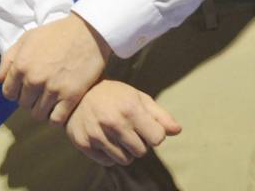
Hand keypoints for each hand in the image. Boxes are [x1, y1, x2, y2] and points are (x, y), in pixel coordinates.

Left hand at [0, 14, 110, 123]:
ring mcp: (52, 90)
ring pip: (38, 114)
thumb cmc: (55, 34)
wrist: (86, 33)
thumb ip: (9, 59)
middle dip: (29, 99)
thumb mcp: (27, 39)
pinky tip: (59, 107)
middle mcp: (34, 80)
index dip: (15, 91)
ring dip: (42, 108)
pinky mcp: (70, 98)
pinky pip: (56, 120)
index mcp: (21, 65)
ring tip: (49, 99)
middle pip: (23, 104)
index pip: (8, 92)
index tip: (23, 88)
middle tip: (38, 91)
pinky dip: (55, 117)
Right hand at [65, 80, 180, 167]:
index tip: (143, 124)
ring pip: (125, 160)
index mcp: (129, 108)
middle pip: (142, 152)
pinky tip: (103, 137)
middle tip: (126, 128)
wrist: (76, 92)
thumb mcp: (137, 97)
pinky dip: (108, 153)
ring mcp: (96, 134)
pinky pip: (108, 162)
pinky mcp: (84, 143)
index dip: (153, 133)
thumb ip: (159, 114)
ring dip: (124, 150)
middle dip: (138, 142)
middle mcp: (113, 122)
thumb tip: (177, 130)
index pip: (158, 138)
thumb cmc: (112, 94)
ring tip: (115, 133)